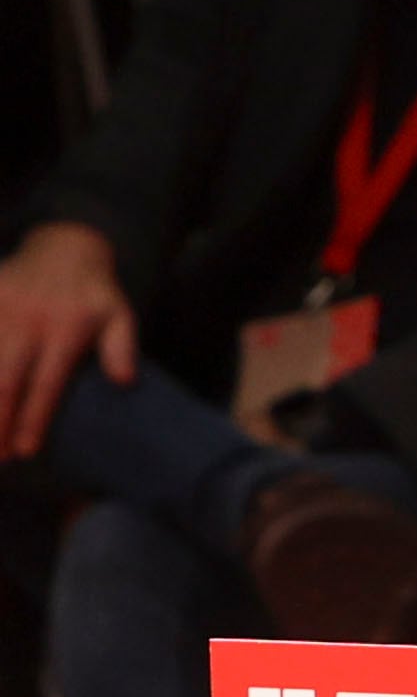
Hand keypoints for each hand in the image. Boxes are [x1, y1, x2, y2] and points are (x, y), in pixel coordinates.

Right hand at [0, 222, 138, 457]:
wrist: (66, 245)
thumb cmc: (94, 294)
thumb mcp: (119, 316)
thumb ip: (122, 348)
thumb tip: (124, 381)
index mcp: (67, 328)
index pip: (46, 383)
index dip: (33, 419)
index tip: (25, 451)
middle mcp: (30, 320)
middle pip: (4, 380)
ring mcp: (2, 309)